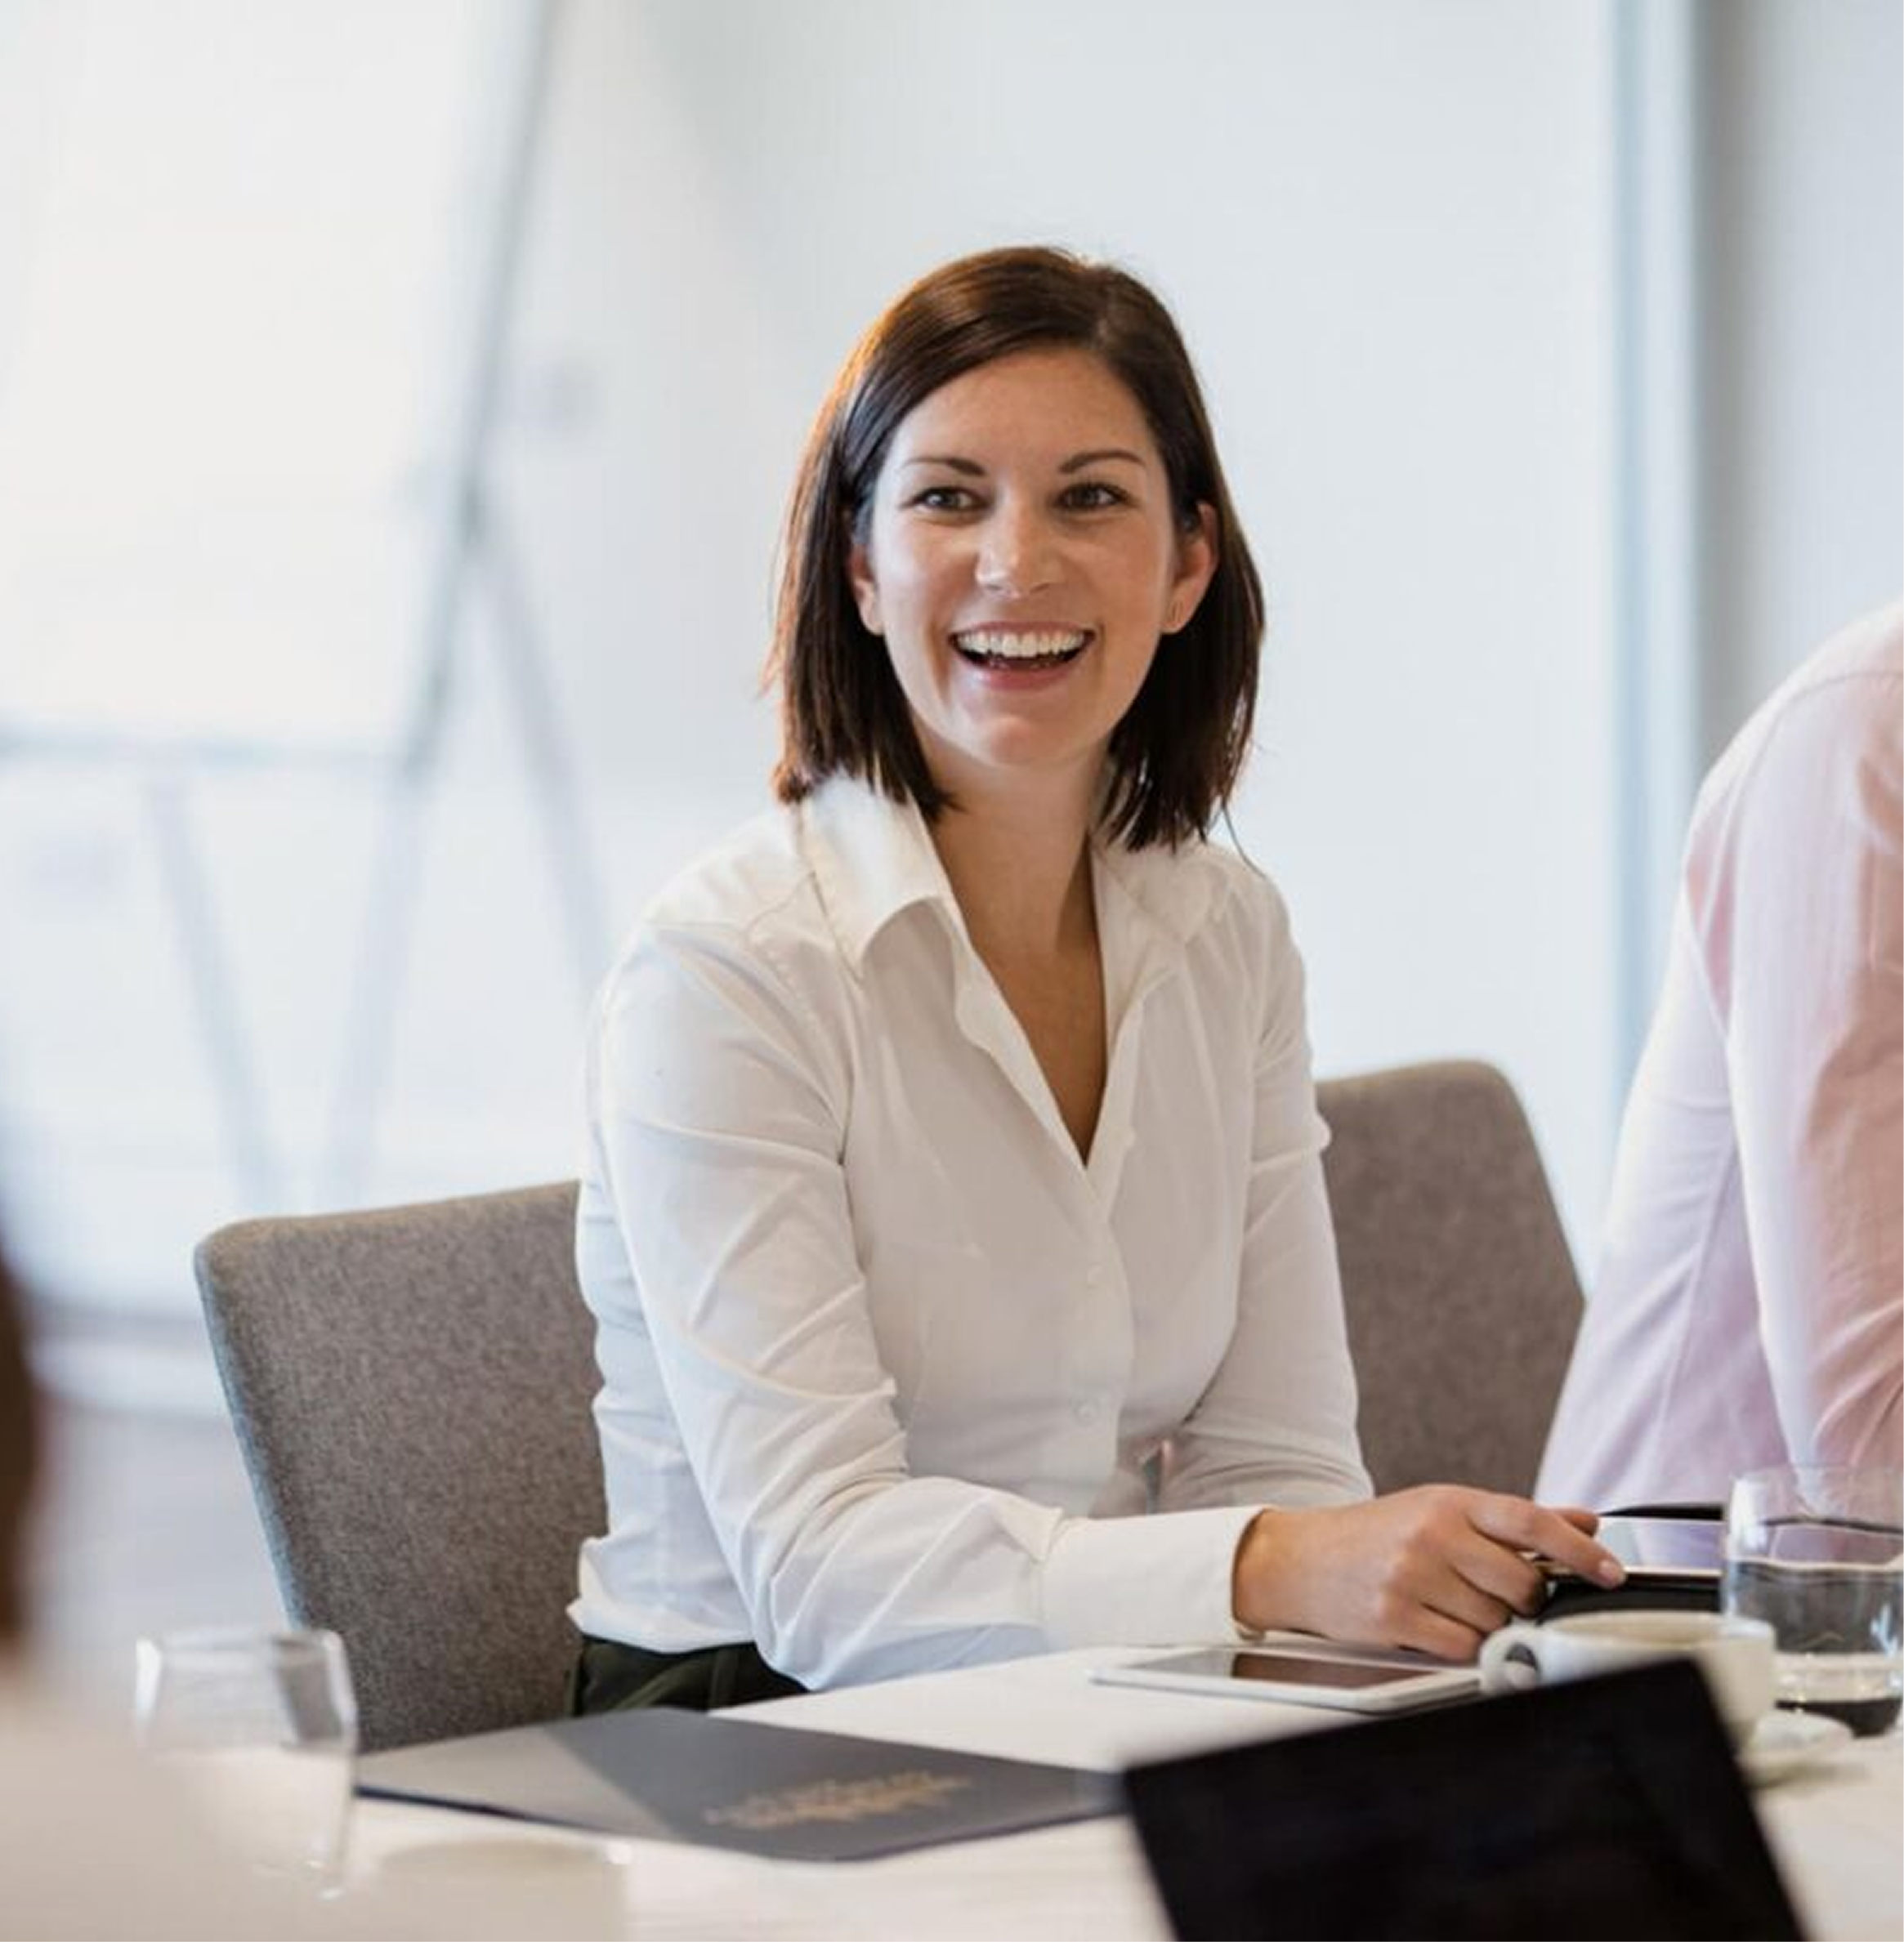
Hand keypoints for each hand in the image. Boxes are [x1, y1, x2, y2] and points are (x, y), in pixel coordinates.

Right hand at [1230, 1486, 1623, 1661]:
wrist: (1302, 1559)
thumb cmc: (1377, 1534)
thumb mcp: (1442, 1509)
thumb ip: (1515, 1520)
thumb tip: (1585, 1520)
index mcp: (1450, 1502)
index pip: (1530, 1522)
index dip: (1579, 1550)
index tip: (1611, 1571)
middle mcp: (1433, 1534)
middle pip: (1521, 1584)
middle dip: (1524, 1599)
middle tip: (1499, 1593)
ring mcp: (1412, 1576)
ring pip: (1495, 1621)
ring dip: (1490, 1624)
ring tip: (1453, 1604)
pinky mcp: (1395, 1617)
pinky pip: (1462, 1647)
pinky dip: (1464, 1645)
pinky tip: (1439, 1625)